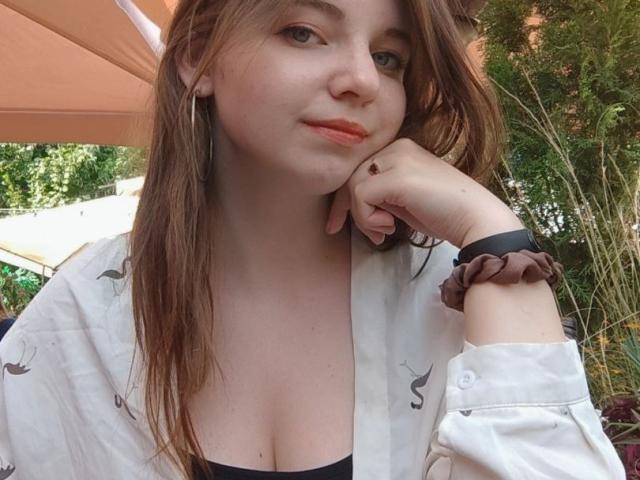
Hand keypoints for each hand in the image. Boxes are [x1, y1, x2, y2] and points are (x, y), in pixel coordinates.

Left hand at [325, 138, 522, 247]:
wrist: (477, 220)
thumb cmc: (445, 214)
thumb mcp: (406, 200)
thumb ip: (382, 195)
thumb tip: (354, 206)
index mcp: (402, 149)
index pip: (360, 170)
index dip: (347, 199)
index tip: (339, 224)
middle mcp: (398, 147)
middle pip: (352, 176)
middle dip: (347, 208)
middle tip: (357, 233)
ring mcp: (398, 159)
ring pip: (353, 186)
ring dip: (362, 217)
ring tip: (383, 231)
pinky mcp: (397, 176)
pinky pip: (360, 196)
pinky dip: (366, 217)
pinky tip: (388, 227)